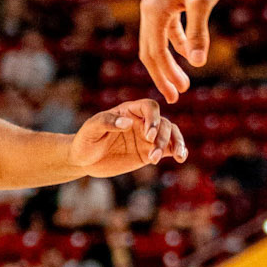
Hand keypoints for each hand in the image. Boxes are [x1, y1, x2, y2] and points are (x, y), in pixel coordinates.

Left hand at [70, 100, 186, 176]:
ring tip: (177, 156)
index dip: (153, 119)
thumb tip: (128, 122)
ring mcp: (148, 137)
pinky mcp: (151, 152)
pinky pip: (171, 149)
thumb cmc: (86, 140)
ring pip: (171, 134)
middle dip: (162, 139)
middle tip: (153, 156)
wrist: (85, 159)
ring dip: (176, 144)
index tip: (149, 136)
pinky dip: (180, 151)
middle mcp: (142, 121)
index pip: (150, 107)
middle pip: (163, 123)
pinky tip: (181, 158)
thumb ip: (108, 122)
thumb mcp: (91, 129)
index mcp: (129, 110)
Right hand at [139, 0, 231, 101]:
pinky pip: (169, 30)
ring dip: (171, 62)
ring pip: (160, 41)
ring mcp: (159, 4)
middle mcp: (150, 8)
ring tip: (184, 82)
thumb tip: (198, 64)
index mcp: (153, 11)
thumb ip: (198, 33)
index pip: (154, 53)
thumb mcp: (203, 2)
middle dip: (163, 74)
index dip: (163, 77)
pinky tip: (192, 55)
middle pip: (151, 50)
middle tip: (176, 97)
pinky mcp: (170, 0)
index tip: (174, 98)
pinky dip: (179, 44)